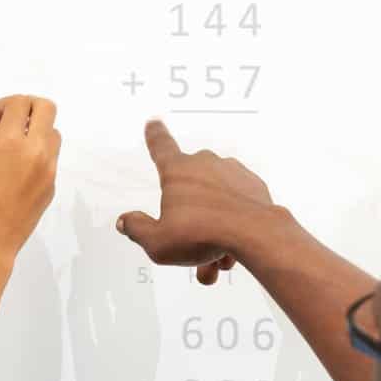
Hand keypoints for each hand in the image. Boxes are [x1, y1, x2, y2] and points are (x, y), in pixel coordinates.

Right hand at [0, 95, 61, 286]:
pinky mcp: (51, 188)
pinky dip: (36, 155)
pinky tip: (16, 173)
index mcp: (10, 143)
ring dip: (35, 131)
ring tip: (13, 148)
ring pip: (52, 134)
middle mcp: (36, 152)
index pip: (19, 103)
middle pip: (46, 109)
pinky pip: (49, 160)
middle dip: (27, 107)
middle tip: (9, 121)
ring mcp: (48, 171)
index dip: (3, 105)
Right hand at [116, 119, 273, 285]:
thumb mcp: (157, 241)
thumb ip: (138, 229)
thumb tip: (125, 221)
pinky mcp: (253, 186)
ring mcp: (232, 172)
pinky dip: (233, 225)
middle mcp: (205, 164)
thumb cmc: (203, 234)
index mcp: (177, 170)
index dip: (155, 135)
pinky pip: (236, 205)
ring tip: (214, 257)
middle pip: (190, 191)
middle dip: (189, 217)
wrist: (254, 234)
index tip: (154, 123)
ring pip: (215, 202)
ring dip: (212, 227)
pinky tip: (233, 248)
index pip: (160, 146)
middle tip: (190, 245)